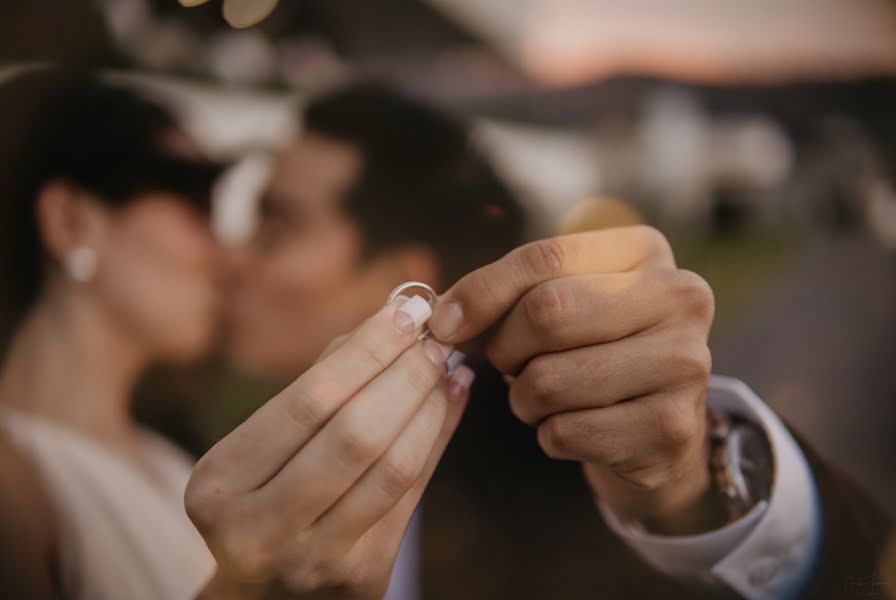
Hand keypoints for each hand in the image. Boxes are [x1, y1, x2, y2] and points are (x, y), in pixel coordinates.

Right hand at [187, 297, 474, 598]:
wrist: (266, 597)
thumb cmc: (263, 501)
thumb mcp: (263, 448)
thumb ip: (317, 385)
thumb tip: (387, 320)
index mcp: (220, 483)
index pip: (308, 400)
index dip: (367, 351)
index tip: (407, 310)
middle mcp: (259, 529)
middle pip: (355, 433)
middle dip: (405, 373)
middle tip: (434, 336)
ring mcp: (314, 560)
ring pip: (392, 466)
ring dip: (430, 405)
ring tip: (448, 364)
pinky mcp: (363, 577)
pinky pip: (412, 494)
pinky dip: (438, 438)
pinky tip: (451, 400)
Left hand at [429, 226, 723, 534]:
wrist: (654, 426)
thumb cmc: (591, 350)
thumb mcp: (555, 303)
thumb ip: (501, 297)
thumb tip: (443, 319)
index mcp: (646, 251)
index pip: (544, 258)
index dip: (482, 292)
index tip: (444, 324)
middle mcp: (681, 298)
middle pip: (548, 313)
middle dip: (505, 348)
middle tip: (507, 364)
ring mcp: (687, 364)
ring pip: (550, 380)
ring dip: (524, 398)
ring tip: (544, 396)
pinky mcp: (672, 429)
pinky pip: (566, 433)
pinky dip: (550, 436)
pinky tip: (575, 426)